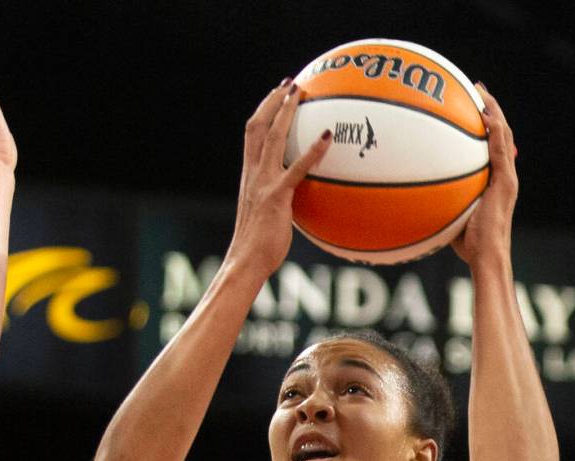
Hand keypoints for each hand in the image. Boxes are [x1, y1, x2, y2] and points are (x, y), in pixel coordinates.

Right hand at [229, 79, 331, 275]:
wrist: (246, 262)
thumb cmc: (258, 247)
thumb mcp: (268, 216)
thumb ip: (280, 200)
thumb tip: (301, 197)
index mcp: (249, 176)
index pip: (252, 135)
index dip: (263, 112)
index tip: (277, 95)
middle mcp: (252, 174)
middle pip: (257, 127)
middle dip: (272, 102)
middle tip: (290, 84)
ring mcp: (263, 183)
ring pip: (272, 138)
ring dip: (285, 111)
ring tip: (301, 93)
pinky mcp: (277, 196)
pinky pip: (296, 168)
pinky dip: (312, 150)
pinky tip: (329, 136)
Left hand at [450, 84, 516, 267]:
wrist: (485, 256)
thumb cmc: (464, 243)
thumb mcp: (446, 213)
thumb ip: (434, 199)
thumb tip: (404, 193)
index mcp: (491, 178)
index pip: (488, 144)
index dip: (481, 123)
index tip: (467, 106)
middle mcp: (502, 174)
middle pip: (498, 133)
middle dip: (488, 109)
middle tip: (473, 89)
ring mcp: (506, 177)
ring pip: (503, 135)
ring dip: (493, 111)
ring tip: (480, 92)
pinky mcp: (506, 183)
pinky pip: (500, 150)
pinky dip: (494, 131)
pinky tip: (485, 116)